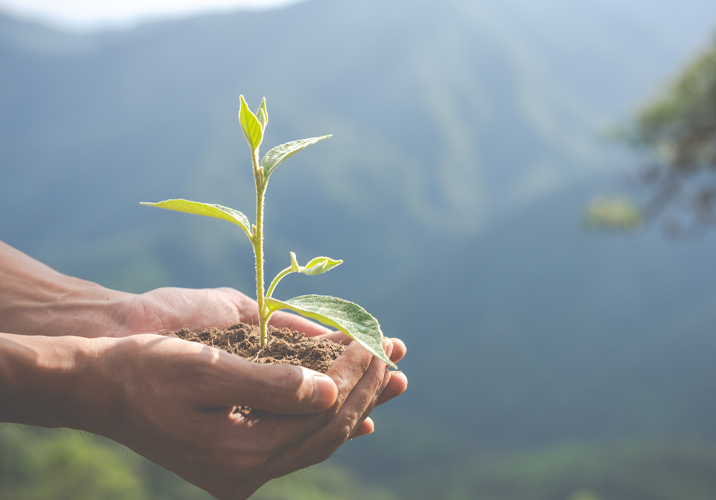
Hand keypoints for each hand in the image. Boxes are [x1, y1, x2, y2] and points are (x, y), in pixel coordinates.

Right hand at [94, 334, 397, 499]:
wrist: (97, 389)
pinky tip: (355, 414)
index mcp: (239, 453)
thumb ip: (271, 384)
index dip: (355, 376)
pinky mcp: (235, 462)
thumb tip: (330, 391)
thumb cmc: (145, 369)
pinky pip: (297, 444)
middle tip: (394, 354)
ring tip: (390, 377)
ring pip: (317, 439)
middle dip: (365, 389)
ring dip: (354, 404)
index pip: (321, 414)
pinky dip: (328, 423)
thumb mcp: (205, 368)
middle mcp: (245, 473)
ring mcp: (240, 473)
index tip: (375, 341)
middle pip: (327, 432)